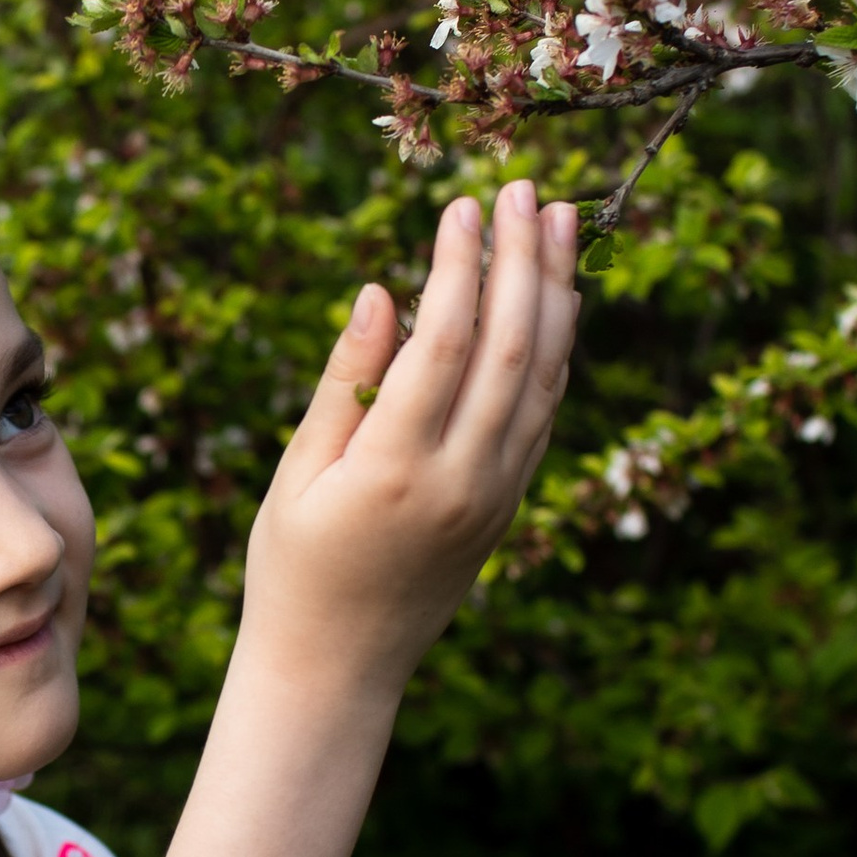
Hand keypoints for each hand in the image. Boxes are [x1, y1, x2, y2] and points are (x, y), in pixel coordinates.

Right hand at [241, 179, 576, 708]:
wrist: (338, 667)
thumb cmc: (295, 568)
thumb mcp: (297, 474)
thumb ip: (346, 382)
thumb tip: (381, 291)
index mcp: (397, 468)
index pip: (446, 343)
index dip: (459, 267)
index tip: (462, 204)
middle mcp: (463, 479)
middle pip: (512, 347)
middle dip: (523, 260)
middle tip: (526, 189)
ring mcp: (497, 495)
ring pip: (544, 377)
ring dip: (557, 293)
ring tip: (562, 223)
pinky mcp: (509, 504)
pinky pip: (544, 413)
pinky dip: (556, 349)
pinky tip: (557, 300)